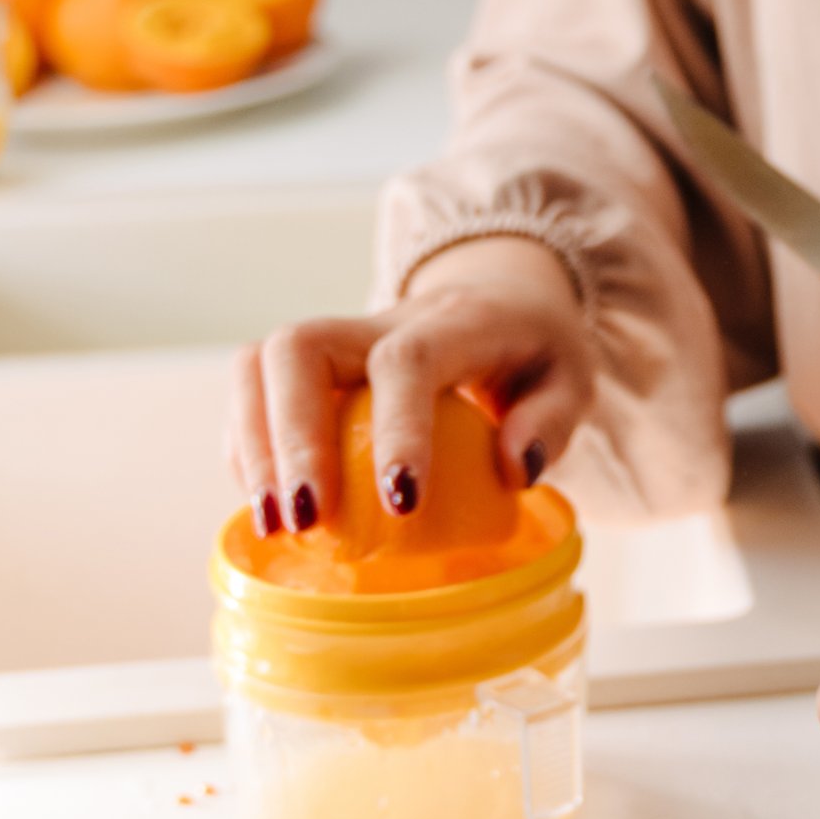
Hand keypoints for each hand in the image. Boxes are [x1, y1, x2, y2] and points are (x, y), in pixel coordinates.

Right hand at [229, 237, 594, 534]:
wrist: (499, 295)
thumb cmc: (532, 348)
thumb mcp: (572, 377)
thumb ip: (552, 420)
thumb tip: (513, 469)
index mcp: (456, 321)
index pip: (409, 359)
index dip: (397, 428)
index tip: (399, 503)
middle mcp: (383, 319)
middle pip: (302, 347)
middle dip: (292, 437)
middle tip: (306, 519)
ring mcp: (338, 338)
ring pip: (261, 363)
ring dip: (254, 446)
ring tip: (273, 524)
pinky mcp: (307, 365)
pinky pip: (253, 390)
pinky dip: (248, 449)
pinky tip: (265, 505)